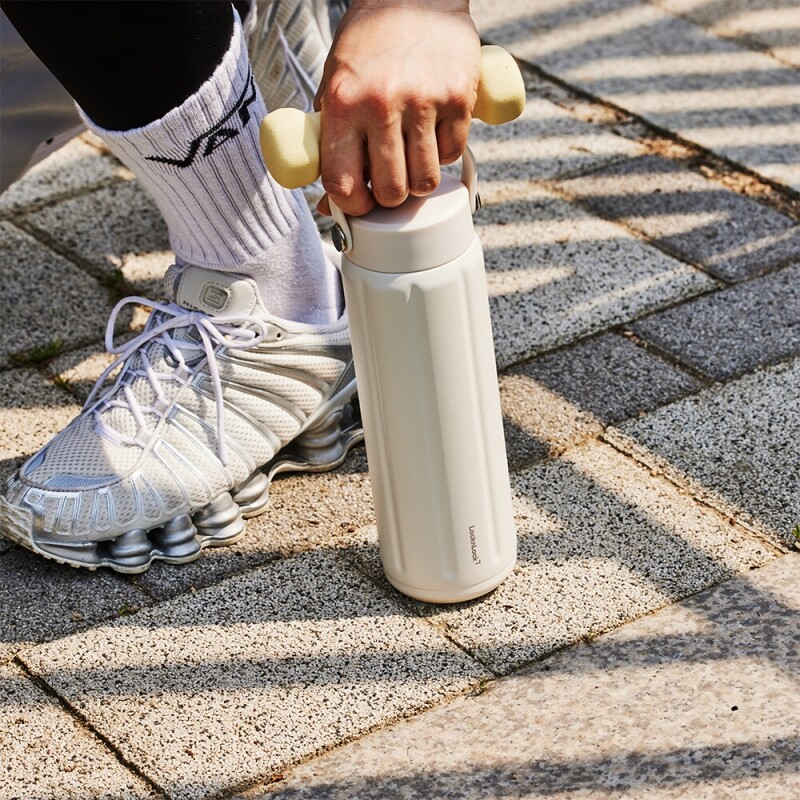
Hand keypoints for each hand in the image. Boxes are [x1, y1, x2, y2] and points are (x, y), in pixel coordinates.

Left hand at [314, 0, 480, 215]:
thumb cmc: (369, 47)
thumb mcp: (335, 89)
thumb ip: (331, 145)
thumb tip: (333, 206)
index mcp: (343, 103)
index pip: (343, 183)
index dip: (353, 207)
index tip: (360, 206)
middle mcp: (382, 103)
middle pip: (391, 191)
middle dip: (390, 197)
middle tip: (390, 182)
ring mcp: (424, 100)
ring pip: (426, 181)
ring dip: (419, 180)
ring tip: (412, 158)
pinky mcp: (459, 97)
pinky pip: (452, 152)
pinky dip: (443, 152)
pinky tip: (433, 131)